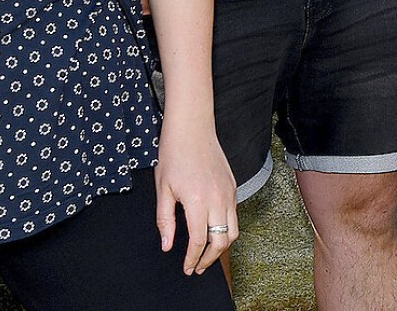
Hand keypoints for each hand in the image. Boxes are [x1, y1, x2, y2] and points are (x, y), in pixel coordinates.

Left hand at [154, 120, 237, 273]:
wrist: (192, 128)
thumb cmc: (174, 154)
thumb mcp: (163, 189)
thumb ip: (165, 221)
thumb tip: (167, 246)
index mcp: (198, 201)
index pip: (198, 241)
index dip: (192, 259)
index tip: (187, 268)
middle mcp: (218, 199)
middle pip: (221, 242)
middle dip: (209, 259)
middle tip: (198, 267)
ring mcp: (228, 193)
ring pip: (233, 231)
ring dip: (221, 247)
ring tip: (207, 254)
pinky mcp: (233, 187)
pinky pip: (234, 216)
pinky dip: (226, 230)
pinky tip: (213, 231)